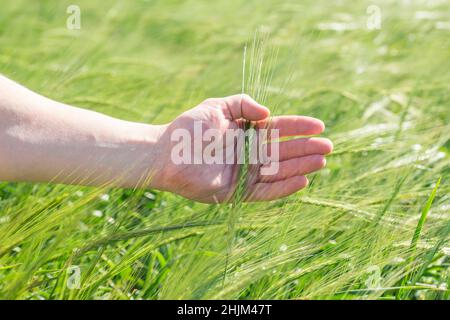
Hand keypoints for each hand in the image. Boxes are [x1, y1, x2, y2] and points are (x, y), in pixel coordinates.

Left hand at [151, 94, 332, 202]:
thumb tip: (268, 113)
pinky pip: (266, 191)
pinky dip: (283, 187)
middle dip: (306, 149)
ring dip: (300, 167)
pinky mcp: (237, 192)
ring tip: (321, 162)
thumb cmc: (189, 128)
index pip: (279, 130)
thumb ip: (243, 104)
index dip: (299, 128)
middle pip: (284, 152)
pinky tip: (302, 181)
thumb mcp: (218, 106)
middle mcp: (249, 154)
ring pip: (279, 171)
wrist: (166, 152)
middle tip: (328, 147)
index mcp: (247, 134)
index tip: (320, 126)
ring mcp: (245, 173)